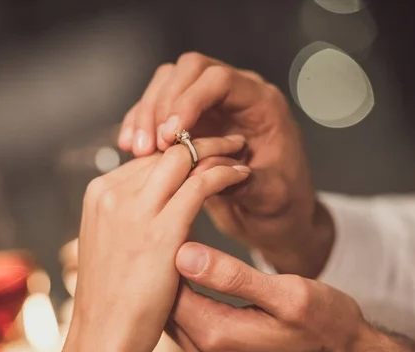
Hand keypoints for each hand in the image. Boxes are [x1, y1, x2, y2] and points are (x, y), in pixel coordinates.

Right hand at [50, 136, 249, 351]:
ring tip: (239, 147)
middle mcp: (113, 192)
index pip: (147, 159)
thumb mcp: (115, 245)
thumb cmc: (114, 298)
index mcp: (100, 194)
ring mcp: (135, 208)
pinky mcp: (162, 227)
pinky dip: (224, 171)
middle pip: (164, 150)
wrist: (104, 337)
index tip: (203, 152)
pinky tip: (241, 172)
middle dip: (200, 139)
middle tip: (228, 139)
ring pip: (184, 157)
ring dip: (216, 147)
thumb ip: (134, 217)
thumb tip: (168, 201)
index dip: (180, 152)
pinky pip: (201, 182)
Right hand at [117, 52, 333, 277]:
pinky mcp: (191, 122)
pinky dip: (142, 124)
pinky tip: (132, 148)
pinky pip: (159, 108)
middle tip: (152, 144)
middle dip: (164, 102)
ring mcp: (211, 106)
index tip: (172, 133)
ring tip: (138, 150)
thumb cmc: (282, 204)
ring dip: (147, 113)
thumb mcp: (271, 195)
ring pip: (168, 83)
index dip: (190, 99)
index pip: (220, 80)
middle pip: (189, 70)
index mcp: (262, 104)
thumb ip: (243, 180)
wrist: (275, 218)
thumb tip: (200, 165)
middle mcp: (235, 96)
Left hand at [168, 243, 414, 351]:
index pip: (166, 285)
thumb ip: (233, 277)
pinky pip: (185, 319)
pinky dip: (182, 290)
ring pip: (171, 309)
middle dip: (161, 261)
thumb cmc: (328, 328)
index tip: (173, 214)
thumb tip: (184, 254)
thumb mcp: (288, 295)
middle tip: (170, 220)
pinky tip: (190, 265)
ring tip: (178, 237)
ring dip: (171, 276)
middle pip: (162, 299)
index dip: (164, 246)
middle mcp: (203, 351)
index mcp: (216, 335)